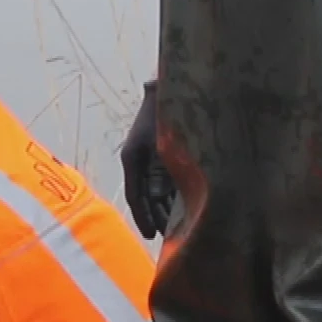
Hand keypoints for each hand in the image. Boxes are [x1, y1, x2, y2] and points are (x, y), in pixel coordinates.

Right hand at [120, 80, 172, 238]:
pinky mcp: (164, 155)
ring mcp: (153, 159)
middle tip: (170, 238)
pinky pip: (168, 181)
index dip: (144, 217)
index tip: (151, 236)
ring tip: (181, 227)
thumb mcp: (163, 143)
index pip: (136, 197)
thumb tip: (164, 198)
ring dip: (167, 208)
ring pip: (158, 191)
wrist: (172, 83)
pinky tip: (188, 206)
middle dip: (158, 217)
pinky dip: (176, 194)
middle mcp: (141, 162)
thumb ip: (164, 170)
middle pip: (148, 198)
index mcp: (133, 160)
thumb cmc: (166, 110)